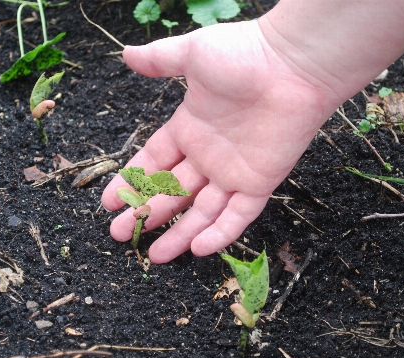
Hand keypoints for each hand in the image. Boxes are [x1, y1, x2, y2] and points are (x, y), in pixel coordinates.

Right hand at [101, 19, 341, 262]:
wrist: (293, 64)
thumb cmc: (243, 55)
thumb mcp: (192, 55)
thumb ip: (159, 60)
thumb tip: (126, 54)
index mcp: (189, 127)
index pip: (153, 162)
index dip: (131, 182)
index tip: (110, 202)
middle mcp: (208, 154)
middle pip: (171, 192)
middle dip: (146, 214)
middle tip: (121, 235)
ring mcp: (233, 171)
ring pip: (202, 210)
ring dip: (180, 233)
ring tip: (155, 256)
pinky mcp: (259, 181)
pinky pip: (238, 215)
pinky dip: (220, 233)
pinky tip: (198, 250)